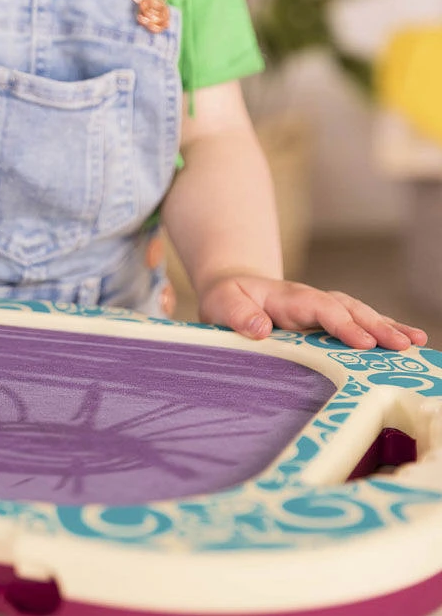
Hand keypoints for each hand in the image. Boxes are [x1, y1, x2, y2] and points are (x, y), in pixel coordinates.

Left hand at [197, 275, 427, 350]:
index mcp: (287, 296)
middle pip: (348, 309)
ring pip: (359, 314)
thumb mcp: (221, 303)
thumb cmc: (227, 299)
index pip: (319, 307)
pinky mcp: (325, 322)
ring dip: (387, 327)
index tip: (363, 343)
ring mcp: (321, 310)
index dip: (342, 324)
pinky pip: (357, 324)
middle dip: (376, 326)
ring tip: (415, 342)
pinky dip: (382, 332)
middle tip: (403, 345)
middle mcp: (311, 300)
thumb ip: (238, 315)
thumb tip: (261, 328)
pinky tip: (406, 343)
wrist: (231, 290)